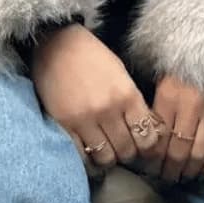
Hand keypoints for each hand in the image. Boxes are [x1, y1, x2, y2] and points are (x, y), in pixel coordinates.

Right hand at [27, 23, 169, 182]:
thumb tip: (146, 128)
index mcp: (127, 95)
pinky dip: (88, 158)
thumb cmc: (92, 56)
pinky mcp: (64, 125)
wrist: (56, 44)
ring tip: (106, 150)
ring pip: (105, 158)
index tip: (142, 144)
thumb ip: (133, 101)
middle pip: (127, 152)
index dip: (147, 146)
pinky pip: (81, 155)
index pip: (147, 138)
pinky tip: (89, 150)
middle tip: (124, 148)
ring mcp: (85, 120)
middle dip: (128, 154)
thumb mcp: (121, 73)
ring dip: (108, 157)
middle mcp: (108, 111)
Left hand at [139, 75, 203, 183]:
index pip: (157, 139)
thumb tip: (140, 130)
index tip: (147, 168)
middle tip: (163, 178)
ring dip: (187, 172)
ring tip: (180, 178)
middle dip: (168, 170)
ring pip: (198, 154)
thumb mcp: (162, 70)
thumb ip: (152, 99)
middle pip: (176, 151)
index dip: (151, 160)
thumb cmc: (185, 56)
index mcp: (169, 94)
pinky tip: (202, 172)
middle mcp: (190, 106)